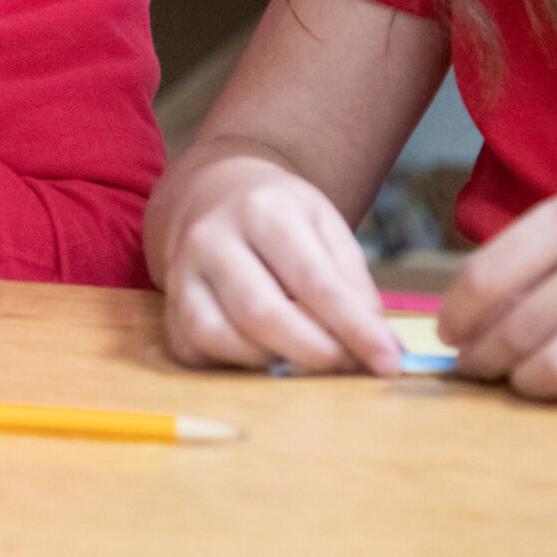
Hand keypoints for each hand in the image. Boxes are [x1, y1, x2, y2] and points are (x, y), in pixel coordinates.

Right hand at [158, 153, 400, 375]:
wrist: (211, 190)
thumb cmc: (278, 214)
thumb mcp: (325, 226)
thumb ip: (353, 284)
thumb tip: (380, 347)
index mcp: (262, 210)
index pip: (313, 281)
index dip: (354, 329)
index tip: (388, 362)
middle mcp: (212, 238)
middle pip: (262, 313)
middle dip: (314, 352)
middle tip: (349, 367)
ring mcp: (181, 271)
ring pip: (218, 335)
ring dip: (271, 361)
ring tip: (305, 357)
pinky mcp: (168, 302)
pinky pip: (194, 347)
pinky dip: (233, 363)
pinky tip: (263, 352)